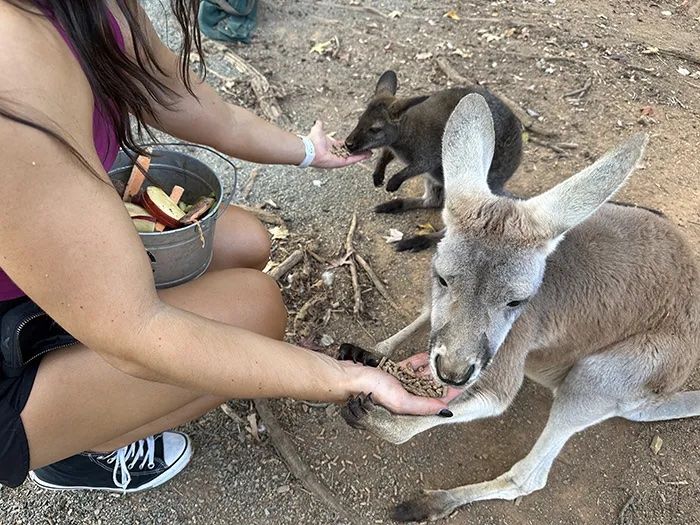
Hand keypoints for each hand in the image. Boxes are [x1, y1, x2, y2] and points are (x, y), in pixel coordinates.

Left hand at [306, 120, 370, 168]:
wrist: (309, 149)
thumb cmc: (312, 141)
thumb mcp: (317, 130)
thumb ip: (319, 126)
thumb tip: (319, 121)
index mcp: (332, 146)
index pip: (344, 146)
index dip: (352, 144)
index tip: (359, 142)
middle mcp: (336, 153)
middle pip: (350, 152)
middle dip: (359, 151)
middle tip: (368, 149)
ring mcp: (339, 159)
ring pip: (353, 157)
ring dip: (362, 155)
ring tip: (370, 153)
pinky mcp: (340, 162)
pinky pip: (352, 160)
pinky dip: (360, 157)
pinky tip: (367, 155)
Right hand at [341, 355, 459, 415]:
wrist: (350, 376)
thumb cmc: (370, 390)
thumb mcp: (402, 401)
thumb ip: (423, 406)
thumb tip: (445, 409)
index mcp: (409, 406)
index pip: (436, 400)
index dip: (450, 393)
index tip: (465, 385)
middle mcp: (406, 395)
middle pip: (431, 388)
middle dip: (445, 381)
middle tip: (460, 371)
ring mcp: (399, 383)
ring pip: (422, 376)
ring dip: (434, 370)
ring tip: (448, 362)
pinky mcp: (392, 371)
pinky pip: (410, 365)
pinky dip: (420, 361)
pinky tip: (429, 356)